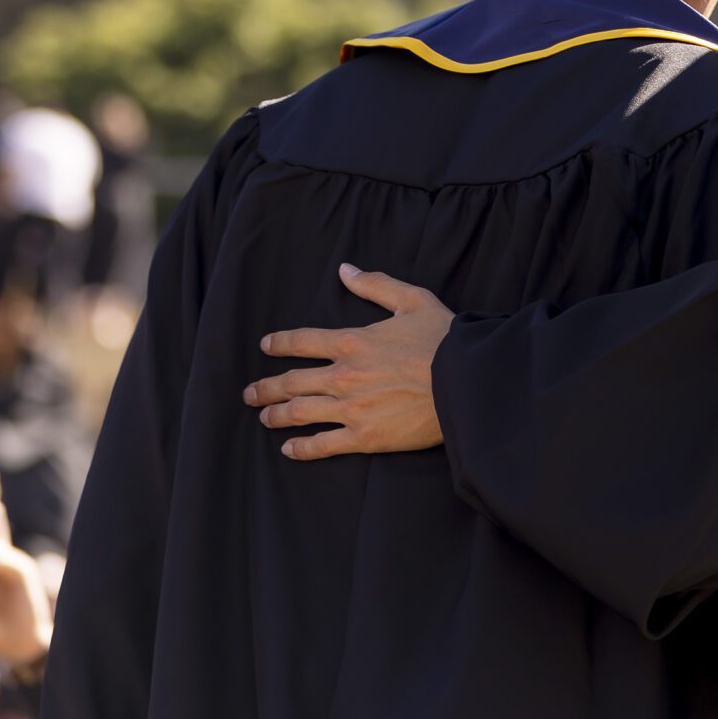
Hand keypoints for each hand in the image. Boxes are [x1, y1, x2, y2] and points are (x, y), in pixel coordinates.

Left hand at [243, 264, 453, 459]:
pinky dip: (302, 448)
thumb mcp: (413, 300)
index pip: (302, 341)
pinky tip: (290, 449)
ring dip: (276, 416)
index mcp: (352, 342)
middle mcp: (343, 375)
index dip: (280, 343)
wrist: (467, 383)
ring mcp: (351, 409)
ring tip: (263, 418)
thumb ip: (376, 285)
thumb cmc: (445, 340)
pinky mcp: (364, 437)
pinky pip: (322, 444)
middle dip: (266, 388)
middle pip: (292, 382)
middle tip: (250, 393)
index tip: (266, 346)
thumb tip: (345, 269)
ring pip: (299, 413)